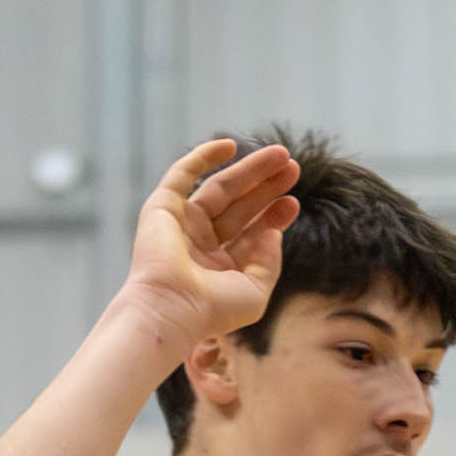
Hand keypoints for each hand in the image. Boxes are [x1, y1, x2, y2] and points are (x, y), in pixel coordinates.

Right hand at [114, 137, 299, 348]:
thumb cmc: (213, 309)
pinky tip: (230, 146)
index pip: (251, 233)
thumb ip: (268, 262)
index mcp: (220, 266)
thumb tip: (274, 233)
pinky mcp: (162, 207)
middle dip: (267, 186)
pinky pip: (182, 173)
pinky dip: (203, 157)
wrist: (172, 307)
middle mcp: (201, 244)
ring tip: (281, 154)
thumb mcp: (255, 291)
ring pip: (220, 187)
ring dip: (250, 169)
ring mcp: (182, 224)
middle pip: (240, 206)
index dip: (273, 215)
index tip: (293, 202)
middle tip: (293, 167)